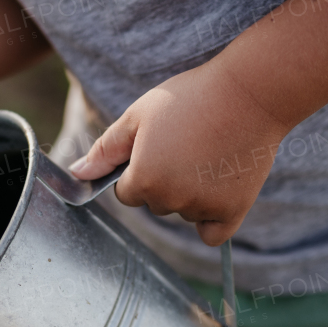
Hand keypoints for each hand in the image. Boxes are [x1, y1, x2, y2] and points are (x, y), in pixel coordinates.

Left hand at [67, 62, 290, 245]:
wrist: (250, 92)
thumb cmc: (190, 97)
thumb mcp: (138, 115)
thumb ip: (105, 150)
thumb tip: (77, 174)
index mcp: (143, 180)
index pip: (127, 193)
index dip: (137, 169)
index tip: (157, 146)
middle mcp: (170, 200)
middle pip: (155, 204)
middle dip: (163, 180)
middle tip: (186, 145)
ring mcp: (202, 208)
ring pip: (184, 213)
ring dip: (190, 194)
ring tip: (208, 153)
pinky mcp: (233, 210)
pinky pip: (212, 234)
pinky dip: (211, 220)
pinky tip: (215, 192)